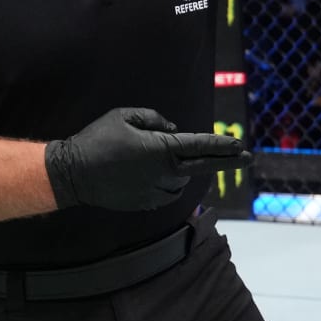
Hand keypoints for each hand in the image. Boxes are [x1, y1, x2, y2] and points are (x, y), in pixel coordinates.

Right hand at [44, 107, 249, 212]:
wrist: (72, 173)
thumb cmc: (98, 139)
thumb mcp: (125, 116)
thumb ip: (154, 120)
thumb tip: (173, 130)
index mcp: (161, 149)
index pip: (200, 146)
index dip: (222, 144)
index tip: (239, 144)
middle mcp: (164, 172)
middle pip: (204, 167)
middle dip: (228, 161)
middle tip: (248, 158)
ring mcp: (156, 190)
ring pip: (182, 180)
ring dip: (183, 171)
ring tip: (161, 159)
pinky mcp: (146, 203)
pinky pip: (168, 193)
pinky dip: (170, 184)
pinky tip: (158, 176)